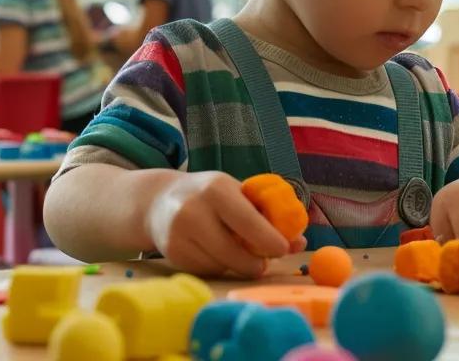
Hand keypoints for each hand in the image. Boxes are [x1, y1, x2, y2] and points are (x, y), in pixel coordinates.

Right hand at [143, 171, 300, 277]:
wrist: (159, 201)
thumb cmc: (210, 196)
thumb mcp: (237, 194)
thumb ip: (267, 215)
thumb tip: (299, 243)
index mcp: (216, 188)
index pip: (247, 220)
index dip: (268, 239)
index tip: (282, 249)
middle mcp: (193, 210)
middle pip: (233, 251)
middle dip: (254, 262)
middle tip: (264, 263)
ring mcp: (178, 234)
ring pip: (221, 264)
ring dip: (237, 265)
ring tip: (237, 251)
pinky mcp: (172, 254)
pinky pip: (207, 270)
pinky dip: (219, 267)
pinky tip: (214, 253)